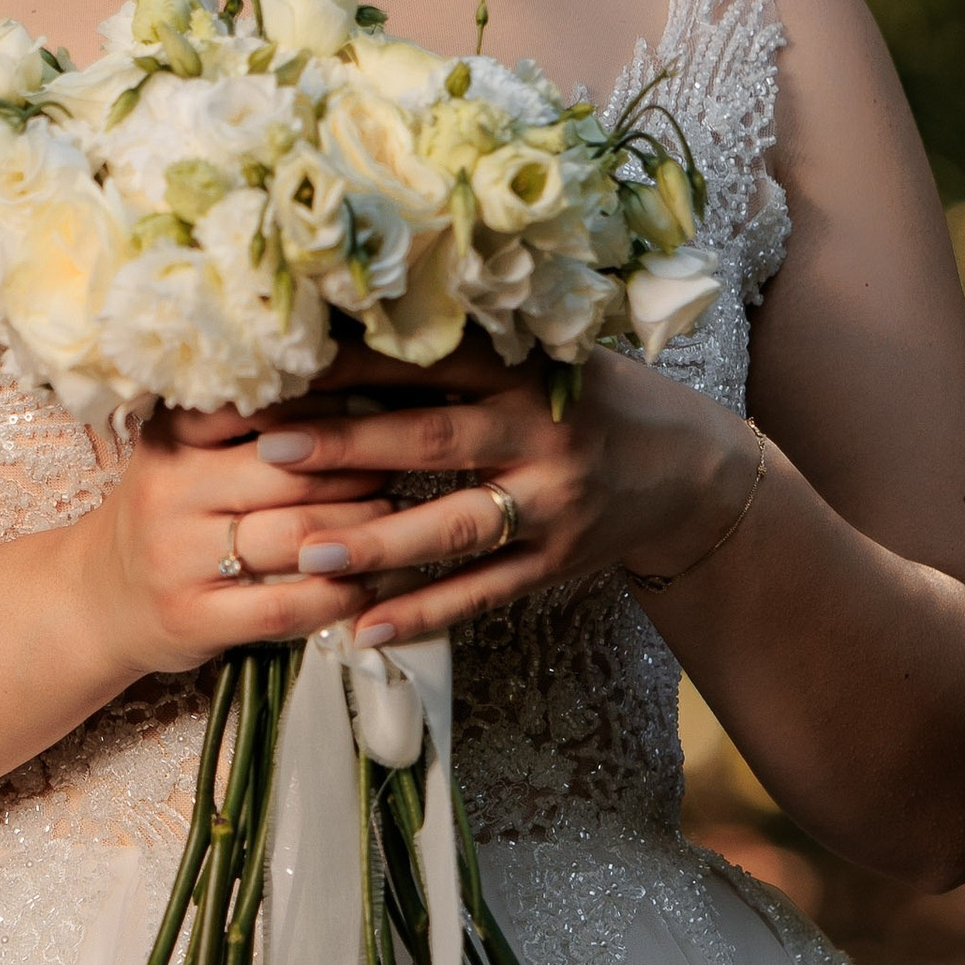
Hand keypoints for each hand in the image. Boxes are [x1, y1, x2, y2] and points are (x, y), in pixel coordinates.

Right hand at [68, 400, 402, 685]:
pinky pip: (287, 605)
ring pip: (298, 537)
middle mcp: (170, 490)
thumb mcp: (186, 455)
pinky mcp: (193, 618)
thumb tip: (361, 394)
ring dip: (365, 531)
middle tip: (405, 466)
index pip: (266, 409)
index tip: (381, 410)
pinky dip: (341, 595)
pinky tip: (373, 584)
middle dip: (361, 471)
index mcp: (173, 436)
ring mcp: (177, 559)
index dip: (333, 411)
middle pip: (294, 473)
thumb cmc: (168, 517)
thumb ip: (251, 428)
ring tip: (402, 521)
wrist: (98, 600)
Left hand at [247, 338, 755, 651]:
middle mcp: (540, 435)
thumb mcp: (545, 357)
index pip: (429, 362)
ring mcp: (551, 505)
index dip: (354, 364)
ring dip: (378, 542)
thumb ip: (464, 354)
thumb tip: (345, 335)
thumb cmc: (594, 399)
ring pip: (454, 528)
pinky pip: (483, 594)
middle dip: (350, 445)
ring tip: (308, 553)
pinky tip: (364, 629)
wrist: (692, 471)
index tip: (282, 365)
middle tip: (271, 450)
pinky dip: (424, 613)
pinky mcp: (557, 563)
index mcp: (526, 371)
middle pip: (434, 439)